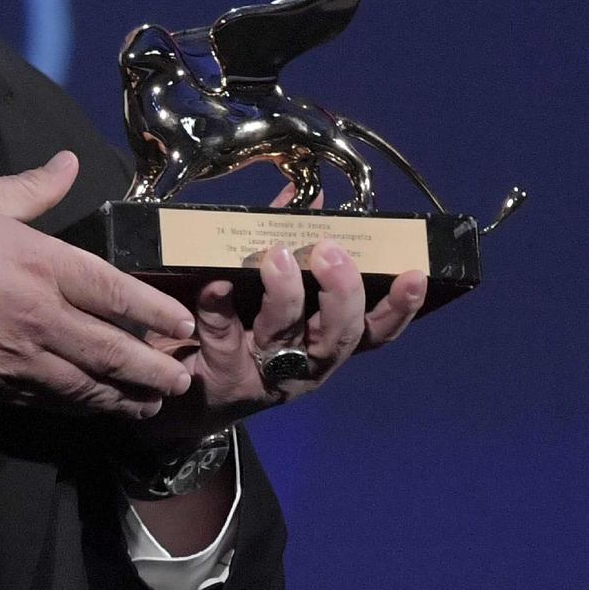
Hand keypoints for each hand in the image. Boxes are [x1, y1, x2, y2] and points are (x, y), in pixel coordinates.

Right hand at [0, 151, 199, 418]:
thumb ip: (31, 187)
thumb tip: (70, 162)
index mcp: (38, 262)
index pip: (115, 293)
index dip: (156, 312)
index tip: (183, 324)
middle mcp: (37, 316)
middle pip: (112, 350)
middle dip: (154, 367)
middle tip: (182, 376)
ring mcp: (14, 358)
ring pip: (86, 386)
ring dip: (125, 397)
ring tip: (151, 402)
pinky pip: (48, 402)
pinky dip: (79, 408)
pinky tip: (94, 408)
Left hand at [140, 236, 427, 443]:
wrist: (172, 392)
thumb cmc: (228, 332)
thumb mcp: (263, 293)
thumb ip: (285, 244)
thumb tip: (304, 197)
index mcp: (321, 344)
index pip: (374, 331)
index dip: (399, 308)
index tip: (416, 274)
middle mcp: (303, 366)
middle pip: (338, 337)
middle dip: (341, 294)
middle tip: (331, 252)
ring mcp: (263, 375)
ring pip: (286, 339)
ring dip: (285, 296)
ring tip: (277, 258)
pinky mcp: (219, 375)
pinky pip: (222, 338)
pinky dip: (219, 309)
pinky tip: (214, 284)